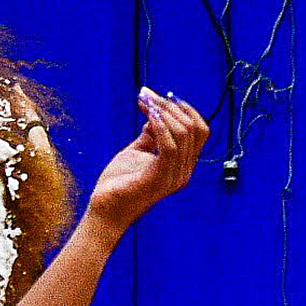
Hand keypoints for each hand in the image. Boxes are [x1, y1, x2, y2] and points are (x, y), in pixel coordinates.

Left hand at [83, 90, 208, 230]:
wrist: (105, 210)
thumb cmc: (120, 183)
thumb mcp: (138, 152)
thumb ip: (150, 136)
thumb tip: (156, 114)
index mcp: (182, 164)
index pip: (200, 130)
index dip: (185, 108)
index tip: (161, 96)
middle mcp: (183, 171)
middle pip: (193, 128)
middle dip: (170, 105)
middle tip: (146, 95)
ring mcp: (173, 176)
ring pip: (184, 133)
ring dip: (163, 112)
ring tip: (143, 102)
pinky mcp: (158, 179)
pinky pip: (169, 147)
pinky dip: (160, 127)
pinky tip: (147, 116)